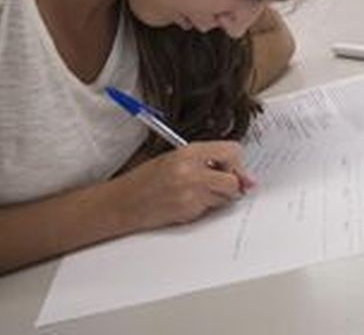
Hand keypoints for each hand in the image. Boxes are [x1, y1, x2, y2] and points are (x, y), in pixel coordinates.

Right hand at [115, 142, 253, 230]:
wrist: (122, 203)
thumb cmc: (146, 179)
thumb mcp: (175, 158)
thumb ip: (208, 161)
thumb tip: (241, 176)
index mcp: (188, 152)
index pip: (232, 151)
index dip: (237, 162)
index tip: (234, 168)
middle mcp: (191, 172)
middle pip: (234, 180)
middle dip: (232, 184)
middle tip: (220, 184)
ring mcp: (190, 194)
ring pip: (225, 197)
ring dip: (218, 197)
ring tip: (197, 192)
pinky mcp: (187, 212)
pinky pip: (210, 210)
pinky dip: (205, 207)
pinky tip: (187, 202)